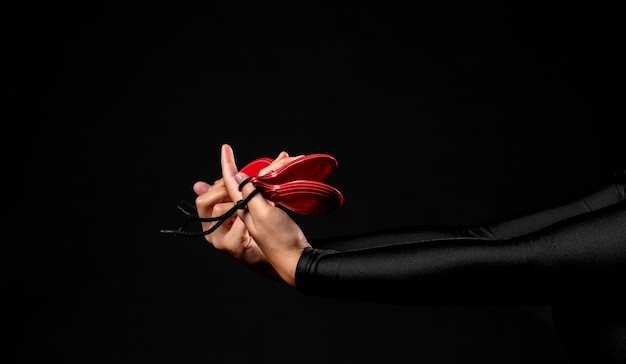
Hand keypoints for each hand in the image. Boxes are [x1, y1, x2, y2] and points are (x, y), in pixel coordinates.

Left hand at [219, 144, 311, 285]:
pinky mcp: (265, 216)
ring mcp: (254, 215)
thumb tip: (238, 176)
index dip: (228, 165)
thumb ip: (249, 195)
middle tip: (274, 162)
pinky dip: (268, 182)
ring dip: (263, 173)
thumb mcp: (263, 215)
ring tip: (283, 163)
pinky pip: (260, 193)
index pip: (229, 184)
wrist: (295, 259)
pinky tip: (277, 176)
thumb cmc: (280, 241)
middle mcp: (243, 213)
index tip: (225, 148)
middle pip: (239, 184)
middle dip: (251, 170)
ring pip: (251, 187)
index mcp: (239, 212)